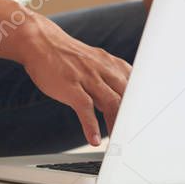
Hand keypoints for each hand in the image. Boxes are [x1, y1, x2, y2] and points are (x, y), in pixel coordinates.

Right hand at [17, 13, 130, 145]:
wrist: (39, 42)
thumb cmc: (66, 57)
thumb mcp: (93, 64)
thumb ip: (107, 82)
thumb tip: (117, 105)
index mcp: (111, 64)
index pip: (136, 86)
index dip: (142, 105)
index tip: (145, 123)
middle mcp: (103, 69)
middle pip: (127, 97)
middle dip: (132, 119)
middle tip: (134, 137)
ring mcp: (87, 77)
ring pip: (111, 103)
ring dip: (116, 125)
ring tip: (117, 142)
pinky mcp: (70, 86)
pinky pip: (85, 108)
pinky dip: (91, 126)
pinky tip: (94, 139)